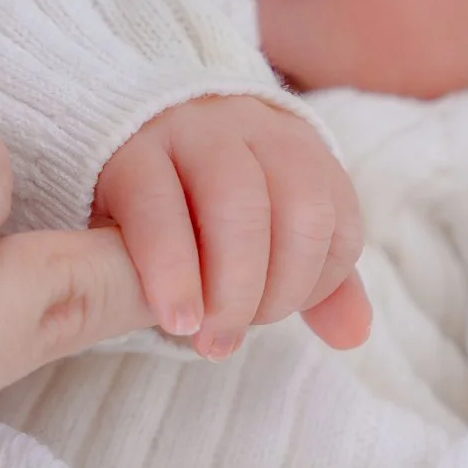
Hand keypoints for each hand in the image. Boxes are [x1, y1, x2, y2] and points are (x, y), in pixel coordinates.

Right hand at [92, 93, 369, 356]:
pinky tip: (175, 316)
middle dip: (275, 294)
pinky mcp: (129, 149)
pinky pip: (158, 207)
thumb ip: (313, 280)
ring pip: (238, 206)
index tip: (270, 315)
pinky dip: (173, 272)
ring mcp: (192, 131)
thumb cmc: (198, 202)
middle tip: (232, 337)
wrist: (114, 132)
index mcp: (298, 149)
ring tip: (204, 337)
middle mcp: (255, 129)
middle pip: (301, 214)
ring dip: (230, 289)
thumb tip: (353, 335)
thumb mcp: (266, 231)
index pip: (337, 225)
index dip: (313, 286)